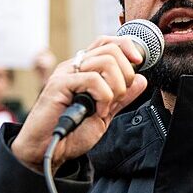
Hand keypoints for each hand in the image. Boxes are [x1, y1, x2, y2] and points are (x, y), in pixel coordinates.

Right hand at [12, 37, 148, 171]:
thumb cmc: (72, 132)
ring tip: (106, 107)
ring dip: (116, 88)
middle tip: (118, 98)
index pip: (107, 42)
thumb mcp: (106, 113)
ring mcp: (66, 73)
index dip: (127, 47)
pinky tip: (97, 112)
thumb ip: (122, 97)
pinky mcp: (59, 84)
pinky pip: (93, 79)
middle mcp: (75, 67)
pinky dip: (103, 98)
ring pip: (106, 62)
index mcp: (85, 70)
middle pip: (111, 49)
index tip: (139, 62)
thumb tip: (141, 79)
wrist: (50, 150)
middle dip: (126, 75)